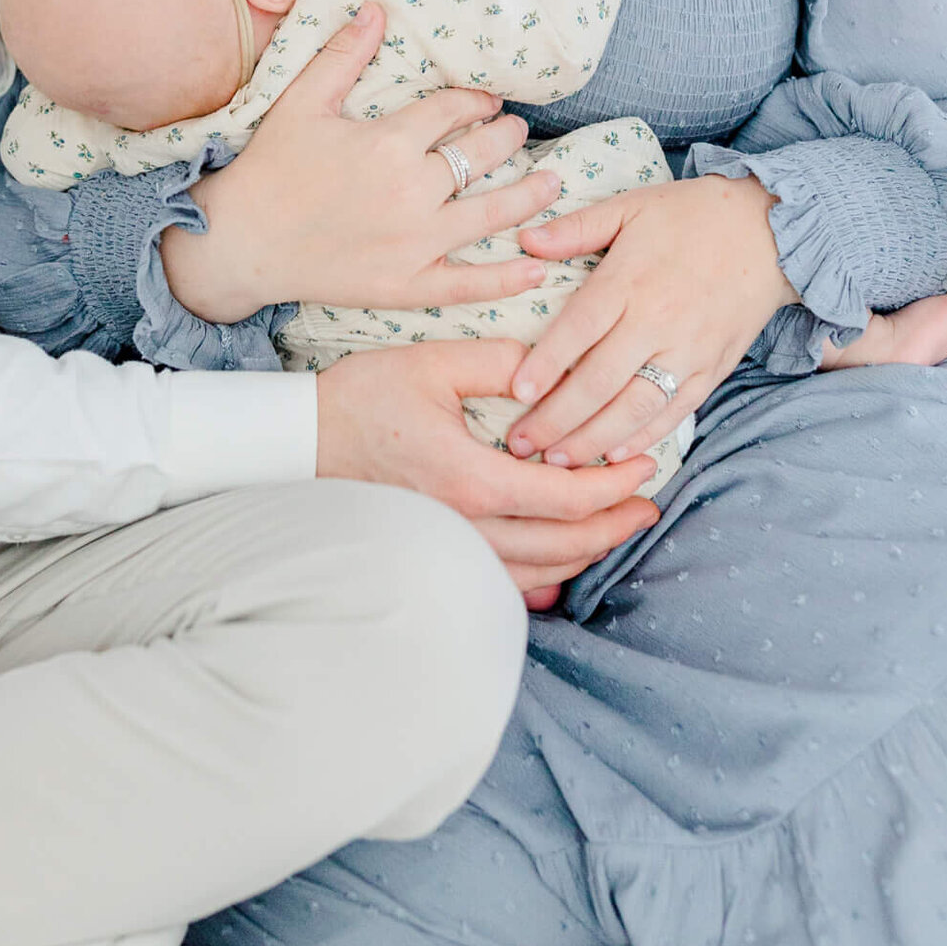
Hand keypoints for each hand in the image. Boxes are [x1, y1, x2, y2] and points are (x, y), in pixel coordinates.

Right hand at [160, 4, 563, 323]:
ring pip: (491, 212)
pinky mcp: (408, 284)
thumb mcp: (303, 102)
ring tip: (552, 182)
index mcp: (389, 141)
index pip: (453, 111)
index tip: (488, 99)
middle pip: (482, 156)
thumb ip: (344, 54)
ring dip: (529, 194)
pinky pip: (469, 283)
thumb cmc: (270, 168)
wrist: (240, 243)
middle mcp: (412, 190)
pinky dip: (507, 279)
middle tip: (517, 132)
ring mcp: (415, 242)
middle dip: (507, 138)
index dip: (477, 100)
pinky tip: (538, 269)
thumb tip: (376, 7)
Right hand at [315, 339, 659, 586]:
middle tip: (646, 505)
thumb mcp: (433, 363)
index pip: (567, 497)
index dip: (614, 485)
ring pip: (538, 572)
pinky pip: (502, 582)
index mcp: (472, 479)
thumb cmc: (362, 400)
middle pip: (564, 546)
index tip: (644, 466)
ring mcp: (449, 549)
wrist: (300, 443)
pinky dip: (542, 577)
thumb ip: (502, 363)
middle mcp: (465, 526)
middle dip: (613, 527)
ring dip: (585, 553)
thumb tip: (555, 368)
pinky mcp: (435, 554)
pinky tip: (560, 563)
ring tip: (614, 527)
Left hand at [503, 173, 797, 464]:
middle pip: (601, 380)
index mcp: (631, 279)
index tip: (516, 392)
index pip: (580, 329)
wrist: (771, 230)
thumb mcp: (631, 205)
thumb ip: (577, 227)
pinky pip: (676, 411)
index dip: (545, 364)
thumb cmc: (692, 215)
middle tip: (521, 445)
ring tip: (557, 462)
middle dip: (558, 418)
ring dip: (594, 439)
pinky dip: (645, 436)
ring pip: (636, 407)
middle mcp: (659, 321)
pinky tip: (614, 455)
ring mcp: (690, 350)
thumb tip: (525, 240)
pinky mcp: (713, 369)